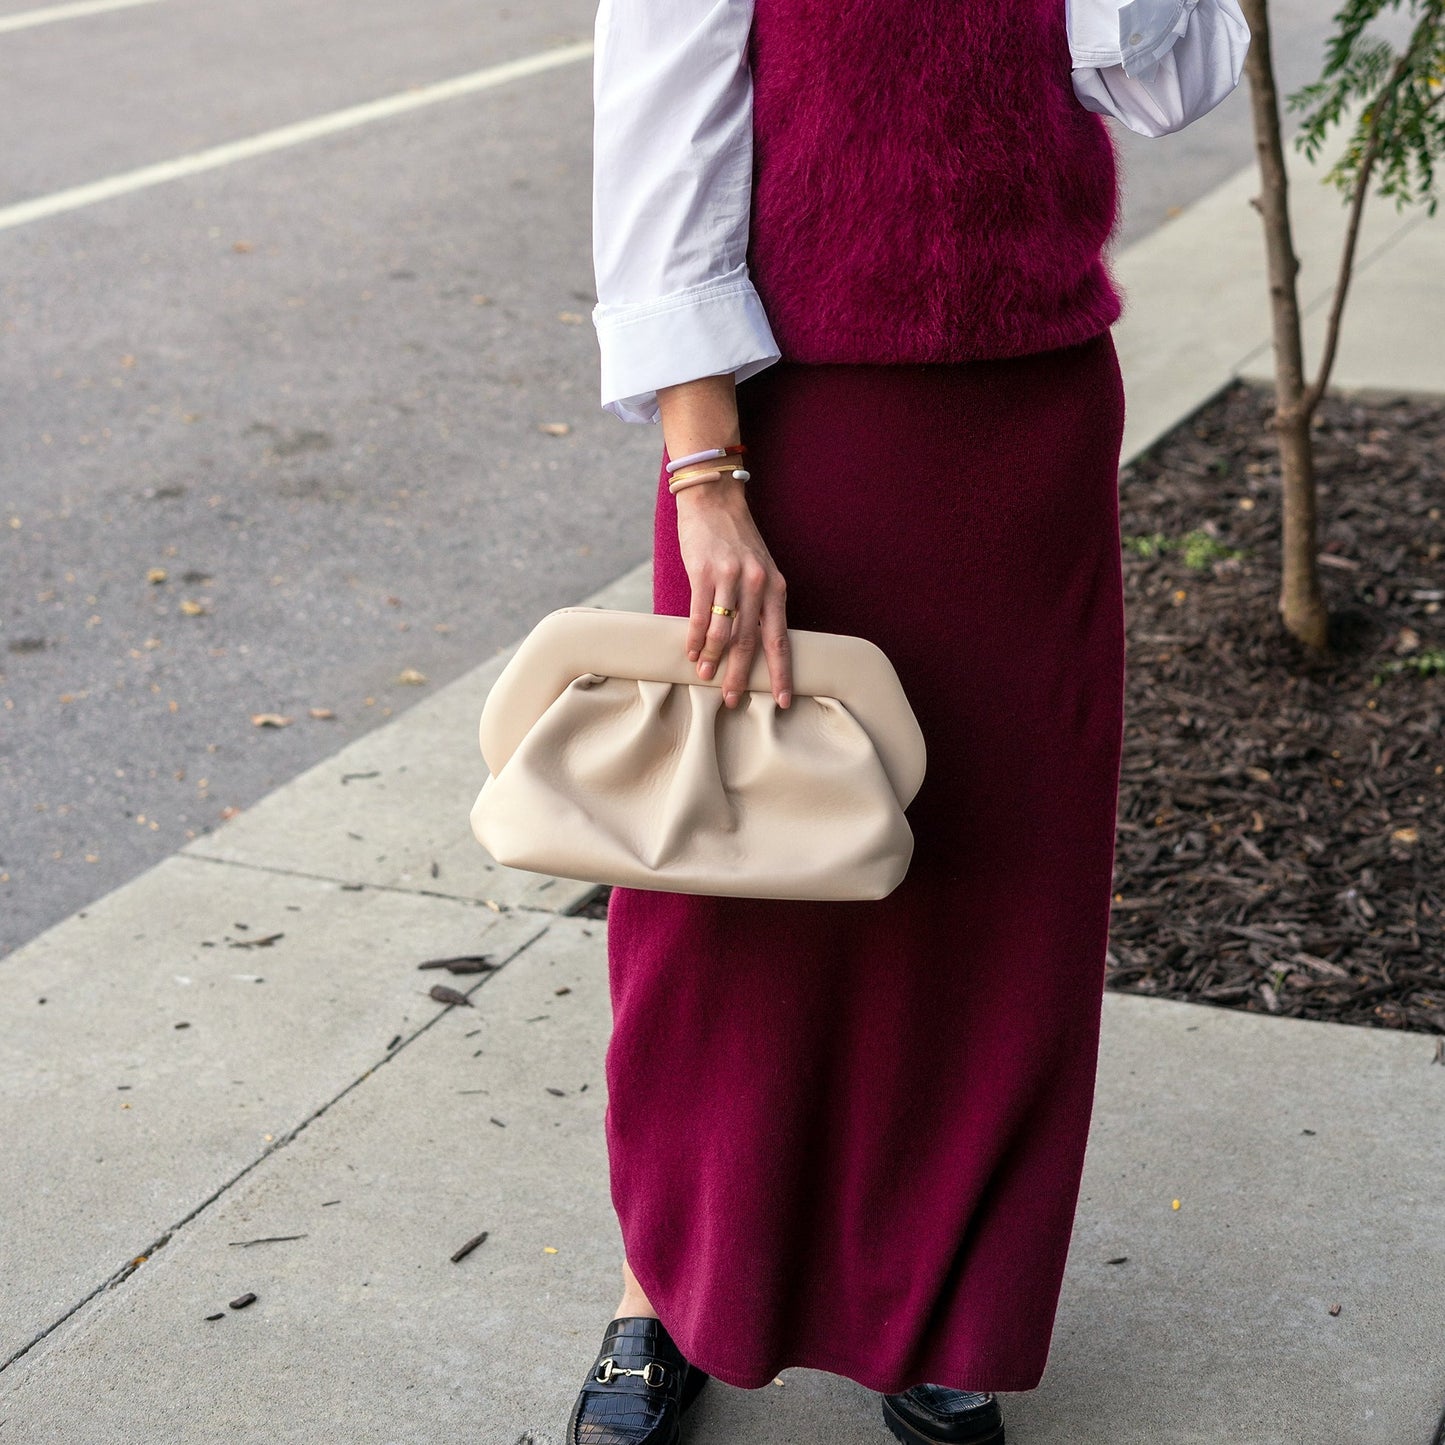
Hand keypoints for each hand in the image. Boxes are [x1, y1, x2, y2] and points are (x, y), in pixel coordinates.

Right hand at [675, 478, 791, 708]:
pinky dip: (694, 637)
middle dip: (742, 675)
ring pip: (723, 631)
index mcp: (776, 587)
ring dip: (713, 658)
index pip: (780, 638)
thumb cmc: (736, 539)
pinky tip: (691, 652)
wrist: (714, 499)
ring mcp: (730, 578)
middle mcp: (757, 584)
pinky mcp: (704, 572)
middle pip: (751, 641)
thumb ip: (761, 602)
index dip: (781, 672)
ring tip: (706, 676)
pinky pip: (698, 614)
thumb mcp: (760, 569)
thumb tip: (753, 642)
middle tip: (733, 700)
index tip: (782, 699)